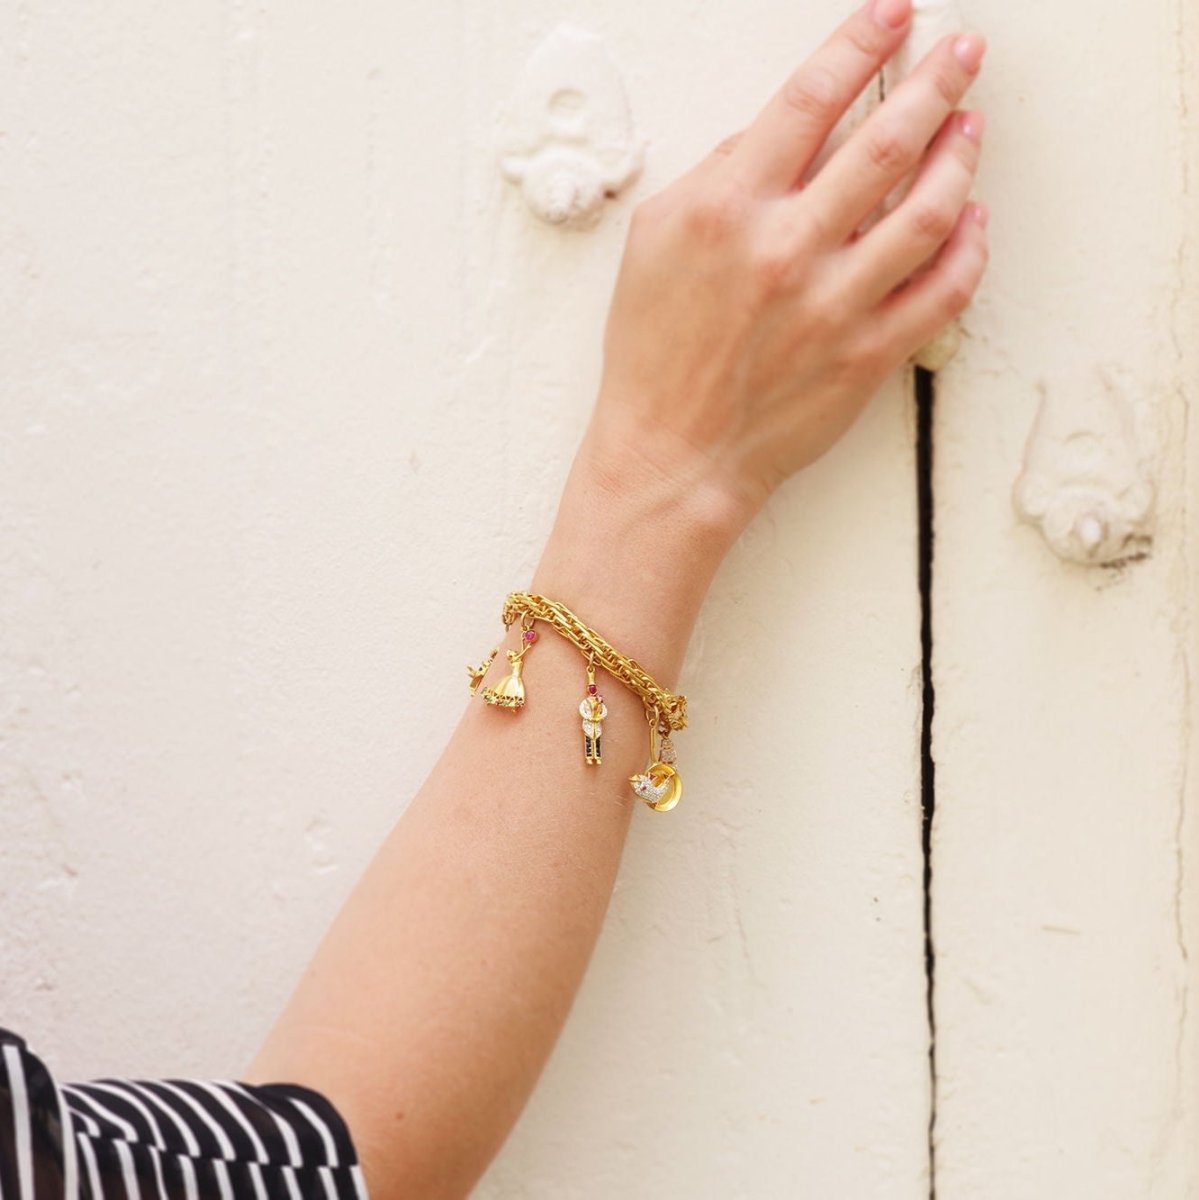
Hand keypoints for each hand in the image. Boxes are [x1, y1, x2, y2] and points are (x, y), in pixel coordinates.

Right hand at [587, 0, 987, 525]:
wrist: (674, 454)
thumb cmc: (654, 355)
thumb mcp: (654, 243)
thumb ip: (714, 177)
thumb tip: (770, 138)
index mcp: (728, 210)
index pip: (810, 99)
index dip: (860, 43)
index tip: (892, 14)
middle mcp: (787, 250)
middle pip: (887, 141)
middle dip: (937, 81)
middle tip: (963, 52)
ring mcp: (834, 306)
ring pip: (929, 210)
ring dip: (961, 158)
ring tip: (971, 129)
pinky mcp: (867, 356)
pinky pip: (942, 292)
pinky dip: (969, 249)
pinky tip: (972, 222)